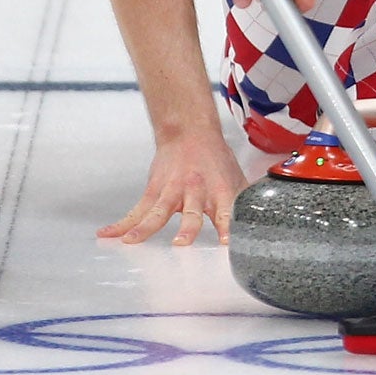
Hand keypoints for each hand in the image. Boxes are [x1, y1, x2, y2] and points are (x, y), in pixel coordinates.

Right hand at [97, 132, 247, 246]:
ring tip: (131, 241)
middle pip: (191, 213)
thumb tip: (268, 225)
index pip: (226, 212)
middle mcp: (195, 192)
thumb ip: (247, 204)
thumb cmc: (216, 160)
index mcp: (220, 191)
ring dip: (144, 228)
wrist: (189, 131)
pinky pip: (136, 210)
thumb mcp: (238, 179)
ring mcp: (172, 191)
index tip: (227, 242)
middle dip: (186, 229)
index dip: (227, 227)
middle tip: (181, 244)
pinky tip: (107, 235)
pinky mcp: (154, 191)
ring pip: (157, 211)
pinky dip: (122, 224)